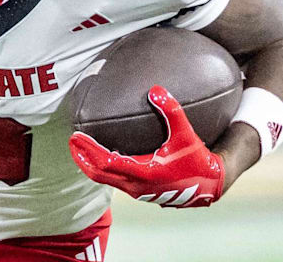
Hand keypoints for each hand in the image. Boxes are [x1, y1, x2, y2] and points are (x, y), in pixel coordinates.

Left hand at [69, 85, 223, 207]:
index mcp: (144, 172)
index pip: (107, 162)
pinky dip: (103, 170)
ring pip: (106, 181)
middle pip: (99, 175)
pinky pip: (115, 182)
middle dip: (82, 158)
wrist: (211, 185)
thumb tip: (156, 89)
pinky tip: (101, 157)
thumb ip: (172, 110)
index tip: (75, 136)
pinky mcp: (141, 193)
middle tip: (71, 142)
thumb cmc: (198, 159)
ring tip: (80, 149)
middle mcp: (137, 186)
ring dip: (90, 166)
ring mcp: (138, 192)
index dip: (88, 150)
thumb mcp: (186, 134)